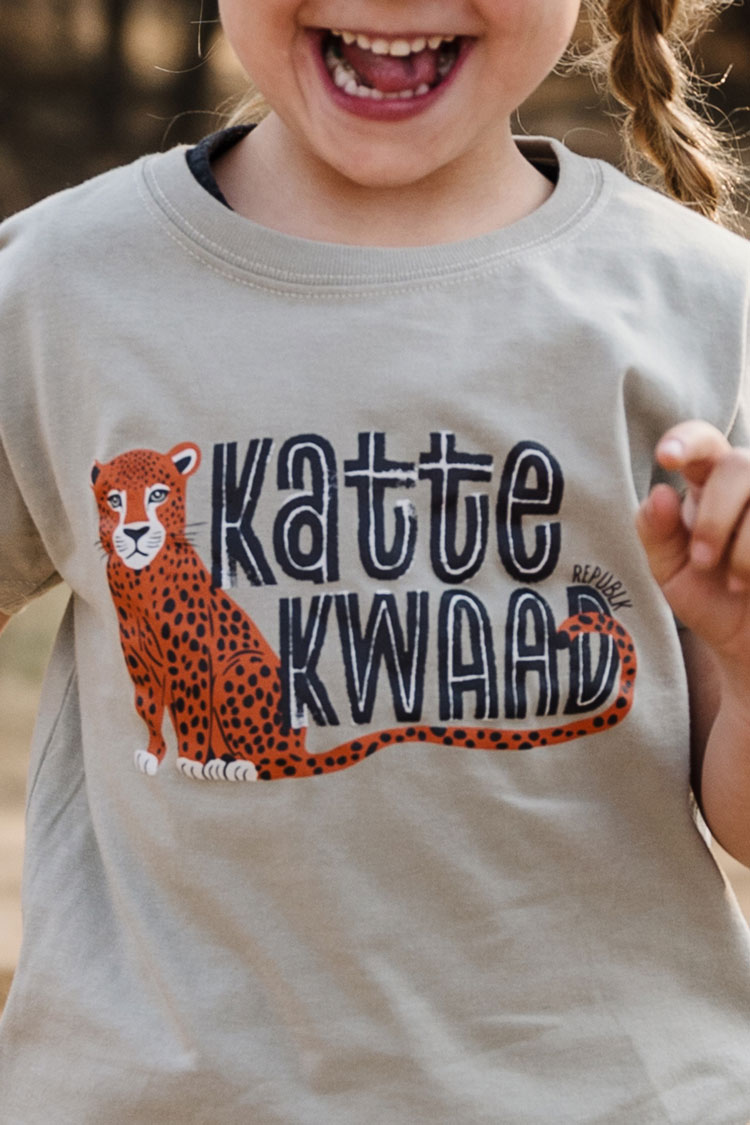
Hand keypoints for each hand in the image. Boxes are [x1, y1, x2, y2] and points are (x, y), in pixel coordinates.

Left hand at [636, 420, 749, 668]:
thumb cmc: (712, 600)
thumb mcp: (672, 571)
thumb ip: (656, 532)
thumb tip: (660, 493)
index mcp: (709, 484)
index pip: (701, 443)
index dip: (686, 441)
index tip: (666, 457)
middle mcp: (749, 483)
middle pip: (737, 465)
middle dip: (715, 518)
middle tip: (704, 563)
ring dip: (746, 546)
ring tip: (737, 584)